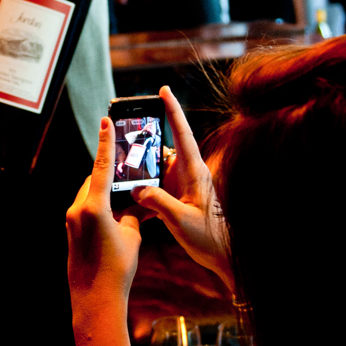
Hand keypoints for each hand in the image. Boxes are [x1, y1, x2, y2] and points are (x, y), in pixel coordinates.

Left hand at [66, 116, 144, 312]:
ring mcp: (71, 220)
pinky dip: (100, 203)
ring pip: (89, 193)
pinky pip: (85, 207)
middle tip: (127, 161)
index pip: (100, 167)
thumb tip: (135, 202)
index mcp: (93, 207)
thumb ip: (132, 212)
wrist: (94, 298)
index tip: (106, 120)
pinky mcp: (71, 229)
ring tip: (125, 189)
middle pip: (93, 179)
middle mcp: (77, 209)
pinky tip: (115, 209)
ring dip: (105, 189)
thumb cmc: (117, 268)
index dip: (105, 142)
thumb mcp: (132, 235)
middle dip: (109, 171)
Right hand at [130, 86, 234, 294]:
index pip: (182, 134)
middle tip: (124, 135)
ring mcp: (182, 185)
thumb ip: (158, 202)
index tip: (163, 90)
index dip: (173, 110)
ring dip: (140, 170)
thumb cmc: (209, 237)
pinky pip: (156, 186)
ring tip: (121, 171)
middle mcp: (188, 173)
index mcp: (194, 172)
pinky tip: (129, 201)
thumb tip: (137, 190)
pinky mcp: (178, 197)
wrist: (224, 255)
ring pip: (156, 168)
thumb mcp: (181, 220)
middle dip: (144, 141)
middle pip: (163, 148)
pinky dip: (143, 190)